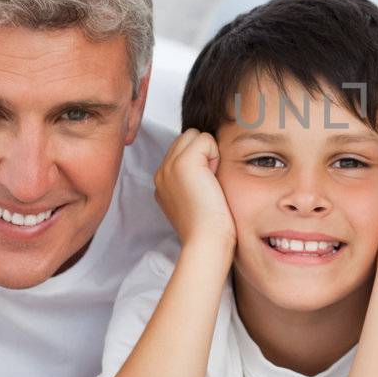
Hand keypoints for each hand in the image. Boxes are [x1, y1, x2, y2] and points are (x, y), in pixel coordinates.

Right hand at [154, 129, 234, 246]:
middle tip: (210, 183)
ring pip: (195, 135)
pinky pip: (206, 139)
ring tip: (211, 181)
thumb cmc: (209, 227)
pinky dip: (216, 155)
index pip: (182, 148)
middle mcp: (161, 172)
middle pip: (187, 137)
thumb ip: (194, 179)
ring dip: (209, 152)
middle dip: (203, 152)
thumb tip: (210, 161)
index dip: (201, 159)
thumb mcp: (196, 199)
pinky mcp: (183, 163)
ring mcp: (169, 166)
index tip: (206, 187)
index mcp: (163, 181)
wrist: (206, 241)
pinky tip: (213, 179)